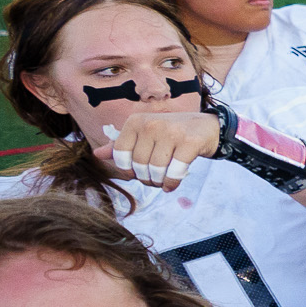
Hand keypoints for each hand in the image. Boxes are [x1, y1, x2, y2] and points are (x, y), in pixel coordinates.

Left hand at [99, 108, 220, 187]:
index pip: (120, 153)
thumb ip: (122, 145)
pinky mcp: (190, 142)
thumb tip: (97, 155)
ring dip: (159, 182)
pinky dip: (172, 182)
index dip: (126, 169)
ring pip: (156, 169)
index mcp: (136, 121)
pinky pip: (175, 171)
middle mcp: (152, 124)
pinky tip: (172, 184)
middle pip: (139, 164)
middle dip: (145, 178)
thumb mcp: (145, 135)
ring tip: (162, 182)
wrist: (208, 127)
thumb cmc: (172, 133)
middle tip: (153, 181)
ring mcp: (172, 132)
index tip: (135, 174)